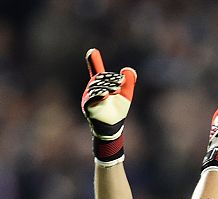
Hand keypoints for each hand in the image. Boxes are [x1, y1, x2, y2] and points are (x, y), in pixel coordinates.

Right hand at [81, 49, 135, 164]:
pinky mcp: (88, 106)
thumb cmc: (118, 110)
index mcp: (101, 84)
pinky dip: (98, 95)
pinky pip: (91, 98)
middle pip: (100, 79)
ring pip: (96, 87)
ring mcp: (89, 97)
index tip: (92, 51)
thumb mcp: (127, 95)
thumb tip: (128, 69)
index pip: (98, 70)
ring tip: (117, 90)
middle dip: (111, 79)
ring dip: (108, 87)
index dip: (94, 61)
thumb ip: (129, 81)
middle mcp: (93, 88)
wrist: (113, 127)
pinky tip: (105, 94)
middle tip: (121, 83)